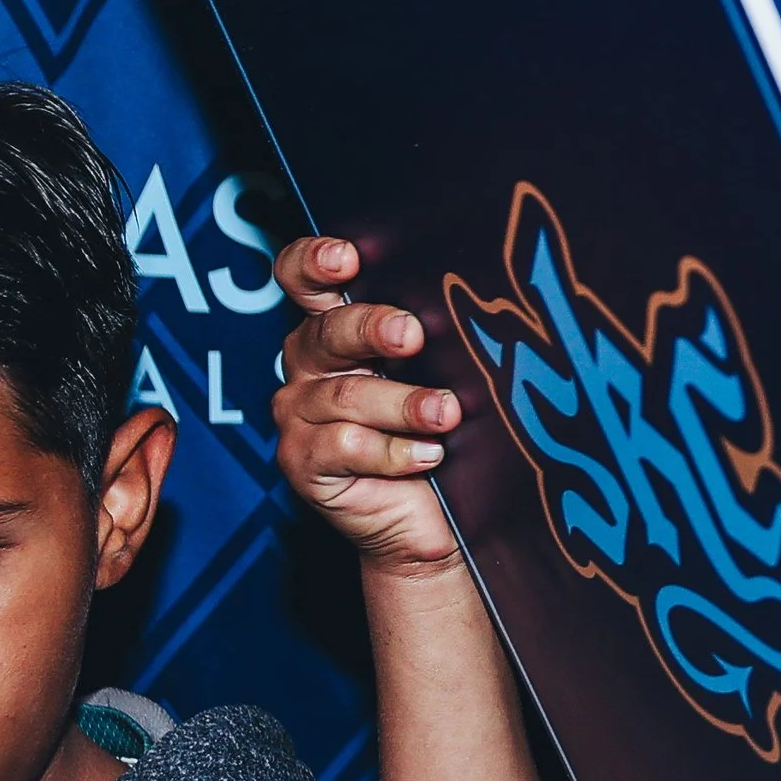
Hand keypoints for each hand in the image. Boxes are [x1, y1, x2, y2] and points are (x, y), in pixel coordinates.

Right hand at [273, 236, 464, 570]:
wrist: (434, 521)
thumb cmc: (440, 434)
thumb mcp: (441, 376)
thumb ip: (436, 340)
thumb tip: (480, 302)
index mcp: (336, 330)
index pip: (304, 279)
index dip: (314, 261)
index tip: (347, 259)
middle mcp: (310, 366)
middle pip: (327, 331)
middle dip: (372, 327)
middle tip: (413, 336)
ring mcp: (300, 415)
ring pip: (346, 396)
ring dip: (404, 404)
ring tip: (447, 415)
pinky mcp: (302, 463)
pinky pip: (344, 446)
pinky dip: (393, 451)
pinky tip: (428, 455)